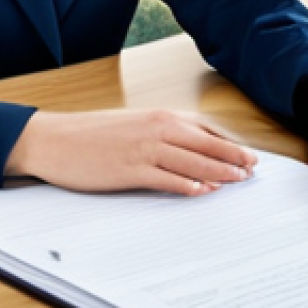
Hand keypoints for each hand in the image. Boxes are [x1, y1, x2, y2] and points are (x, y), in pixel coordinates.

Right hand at [4, 109, 257, 195]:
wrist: (53, 138)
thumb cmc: (89, 134)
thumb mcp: (130, 125)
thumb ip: (157, 132)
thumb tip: (184, 146)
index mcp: (156, 116)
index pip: (201, 128)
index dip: (226, 141)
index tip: (245, 152)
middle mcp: (155, 128)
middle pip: (204, 143)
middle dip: (232, 155)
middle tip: (254, 167)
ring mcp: (144, 148)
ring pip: (192, 160)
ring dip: (219, 170)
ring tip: (239, 180)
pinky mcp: (130, 169)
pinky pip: (166, 178)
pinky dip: (187, 184)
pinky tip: (203, 191)